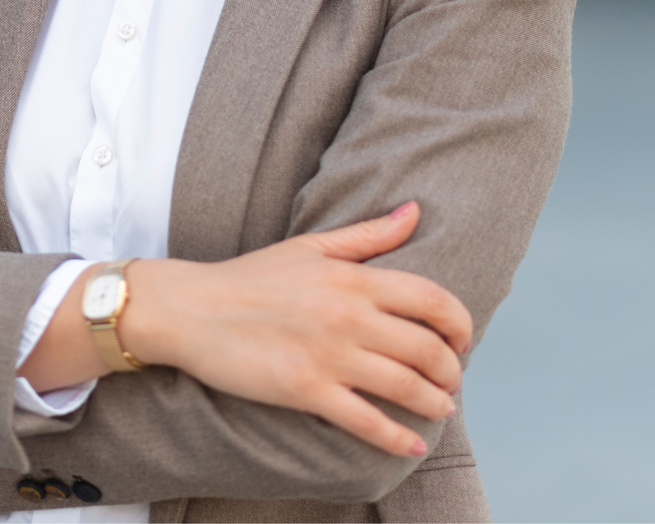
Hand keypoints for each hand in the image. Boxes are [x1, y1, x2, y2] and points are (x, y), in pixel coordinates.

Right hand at [123, 203, 469, 457]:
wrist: (190, 308)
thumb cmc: (249, 277)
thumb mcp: (311, 246)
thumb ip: (367, 234)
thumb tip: (415, 211)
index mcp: (353, 278)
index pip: (432, 299)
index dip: (460, 322)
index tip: (463, 338)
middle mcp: (348, 315)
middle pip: (427, 348)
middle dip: (451, 370)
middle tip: (452, 380)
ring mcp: (328, 355)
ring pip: (405, 386)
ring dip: (434, 403)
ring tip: (440, 408)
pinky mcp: (304, 389)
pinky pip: (366, 421)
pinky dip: (398, 437)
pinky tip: (413, 443)